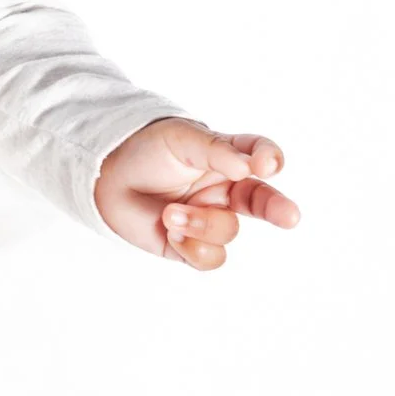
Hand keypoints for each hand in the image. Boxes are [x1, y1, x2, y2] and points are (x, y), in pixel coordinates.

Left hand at [93, 117, 299, 268]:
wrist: (104, 175)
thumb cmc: (144, 149)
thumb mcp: (180, 138)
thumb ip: (216, 151)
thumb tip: (249, 167)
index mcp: (226, 156)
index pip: (258, 154)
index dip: (268, 157)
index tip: (267, 162)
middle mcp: (223, 189)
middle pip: (262, 201)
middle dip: (279, 209)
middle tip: (290, 216)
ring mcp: (208, 217)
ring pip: (228, 231)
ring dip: (202, 224)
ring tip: (170, 213)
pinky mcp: (190, 244)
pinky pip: (210, 257)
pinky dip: (193, 247)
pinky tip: (171, 231)